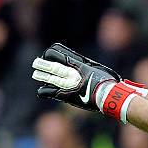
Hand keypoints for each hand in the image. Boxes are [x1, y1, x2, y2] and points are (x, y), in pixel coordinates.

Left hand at [32, 43, 147, 120]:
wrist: (110, 95)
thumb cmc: (111, 84)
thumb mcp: (103, 72)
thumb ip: (96, 70)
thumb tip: (104, 72)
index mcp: (80, 63)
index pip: (61, 53)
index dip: (55, 53)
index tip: (50, 54)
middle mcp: (72, 70)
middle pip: (52, 63)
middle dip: (44, 63)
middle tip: (37, 63)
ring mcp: (68, 82)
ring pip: (49, 75)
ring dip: (42, 75)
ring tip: (36, 72)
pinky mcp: (66, 94)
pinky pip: (50, 92)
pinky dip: (45, 91)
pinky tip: (42, 91)